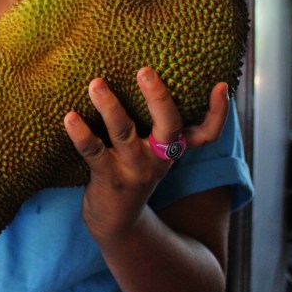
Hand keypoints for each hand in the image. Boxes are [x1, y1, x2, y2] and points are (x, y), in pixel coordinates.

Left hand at [63, 67, 229, 242]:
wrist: (116, 221)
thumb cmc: (134, 171)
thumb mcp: (154, 152)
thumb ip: (157, 122)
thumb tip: (152, 73)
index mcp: (173, 148)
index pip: (207, 134)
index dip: (219, 113)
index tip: (222, 86)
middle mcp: (158, 158)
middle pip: (169, 127)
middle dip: (158, 97)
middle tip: (144, 70)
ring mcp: (133, 169)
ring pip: (124, 133)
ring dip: (110, 106)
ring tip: (96, 84)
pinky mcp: (108, 178)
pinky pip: (93, 152)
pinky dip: (80, 133)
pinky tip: (70, 116)